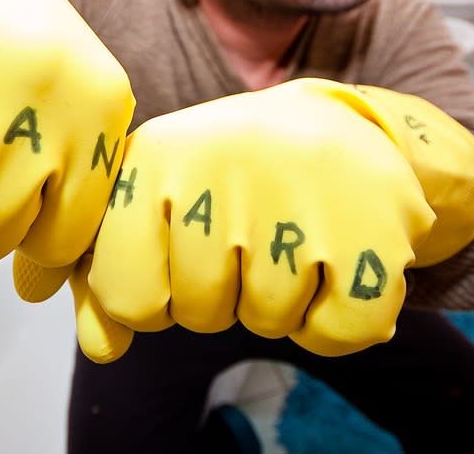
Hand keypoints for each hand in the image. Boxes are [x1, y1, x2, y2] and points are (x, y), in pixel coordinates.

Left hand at [80, 78, 439, 360]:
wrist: (337, 126)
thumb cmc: (228, 178)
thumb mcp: (156, 201)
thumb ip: (113, 277)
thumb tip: (100, 348)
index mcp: (156, 157)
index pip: (125, 295)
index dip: (155, 293)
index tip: (179, 253)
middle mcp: (222, 165)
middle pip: (198, 314)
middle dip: (221, 296)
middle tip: (248, 234)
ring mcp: (299, 195)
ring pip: (267, 322)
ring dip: (279, 301)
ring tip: (292, 235)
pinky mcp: (373, 231)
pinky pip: (333, 334)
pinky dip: (333, 320)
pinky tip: (335, 260)